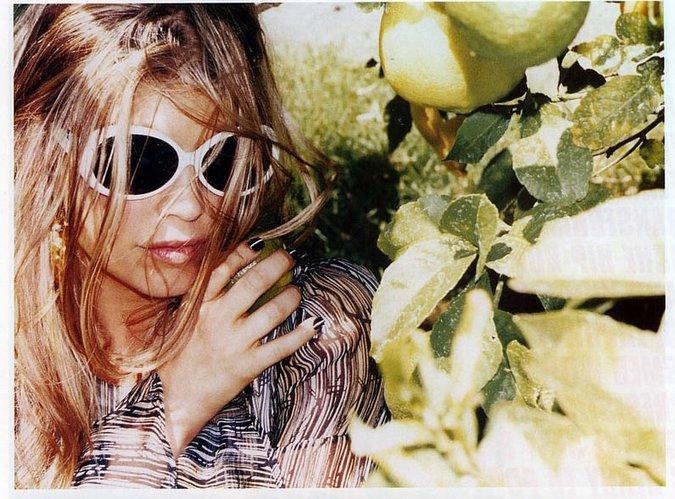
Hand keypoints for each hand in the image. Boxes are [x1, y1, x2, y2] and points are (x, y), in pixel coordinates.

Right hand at [157, 239, 319, 457]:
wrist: (179, 398)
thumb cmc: (182, 355)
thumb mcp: (183, 319)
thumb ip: (201, 296)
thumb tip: (227, 266)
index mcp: (201, 306)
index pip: (224, 270)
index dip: (245, 252)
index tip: (262, 242)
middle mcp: (218, 320)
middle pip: (254, 284)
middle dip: (277, 265)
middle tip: (290, 258)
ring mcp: (235, 343)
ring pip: (272, 312)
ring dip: (291, 297)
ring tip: (297, 291)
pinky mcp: (248, 366)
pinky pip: (280, 347)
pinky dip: (300, 335)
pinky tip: (313, 324)